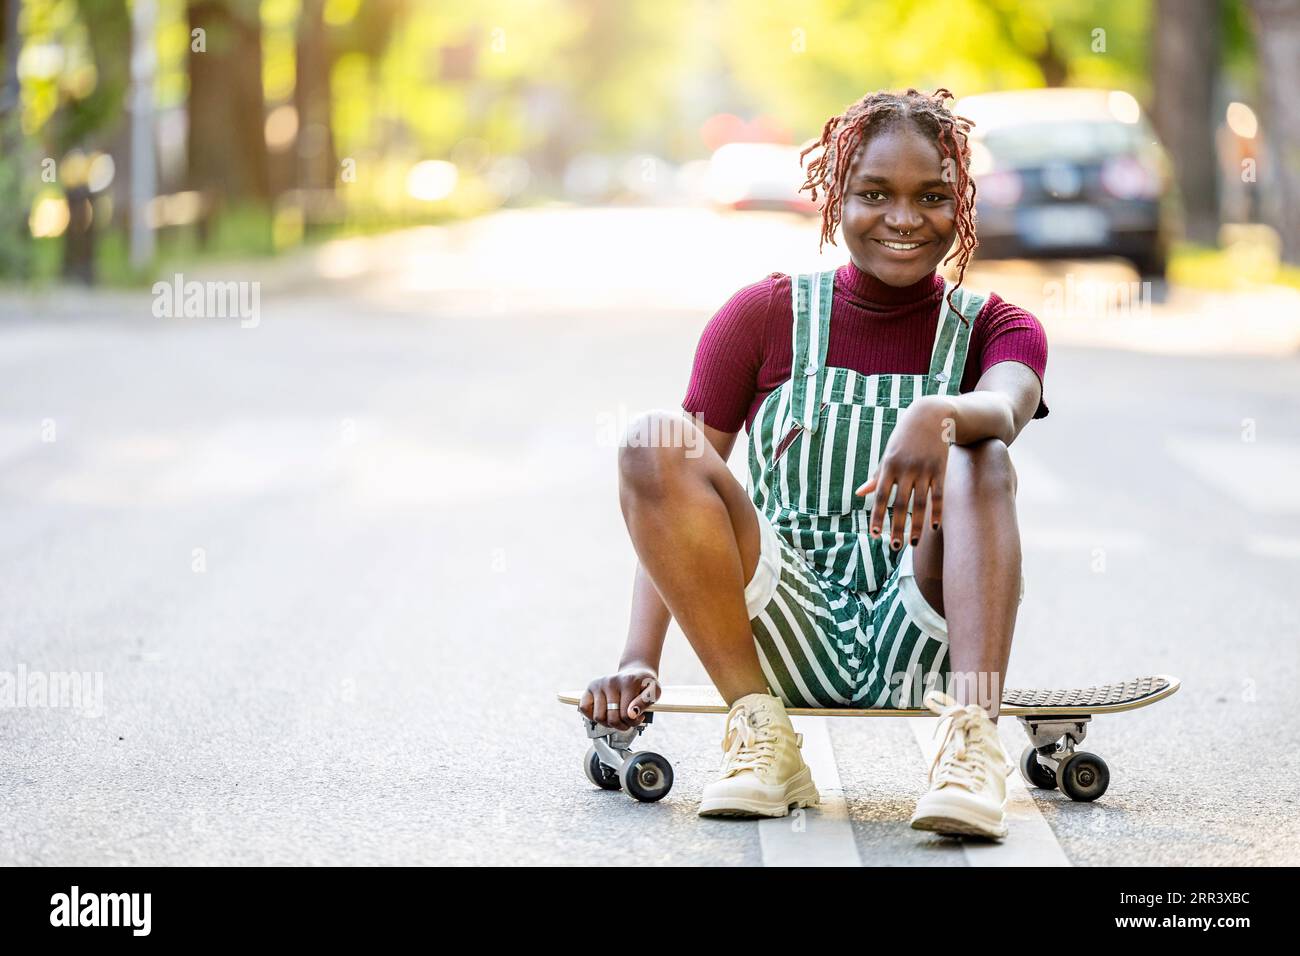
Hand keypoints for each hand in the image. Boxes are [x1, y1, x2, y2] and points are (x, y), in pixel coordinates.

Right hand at [579, 665, 660, 730]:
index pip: (626, 715)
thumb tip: (632, 713)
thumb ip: (645, 702)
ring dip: (609, 723)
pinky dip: (592, 716)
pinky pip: (584, 708)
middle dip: (622, 725)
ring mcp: (599, 684)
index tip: (639, 717)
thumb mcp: (654, 691)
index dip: (634, 722)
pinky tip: (604, 714)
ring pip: (598, 717)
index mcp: (628, 682)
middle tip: (628, 720)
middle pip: (612, 718)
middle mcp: (610, 681)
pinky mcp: (590, 687)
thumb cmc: (644, 684)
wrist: (636, 672)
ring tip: (617, 717)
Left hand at [854, 396, 954, 551]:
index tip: (874, 535)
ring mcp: (924, 470)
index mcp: (889, 465)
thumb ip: (876, 476)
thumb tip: (860, 494)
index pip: (880, 496)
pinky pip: (938, 495)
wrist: (930, 415)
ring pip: (920, 503)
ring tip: (913, 543)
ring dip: (917, 525)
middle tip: (893, 547)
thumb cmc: (904, 438)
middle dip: (896, 527)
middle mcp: (906, 469)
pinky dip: (936, 512)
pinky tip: (933, 528)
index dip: (877, 516)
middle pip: (900, 504)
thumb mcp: (888, 454)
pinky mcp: (940, 469)